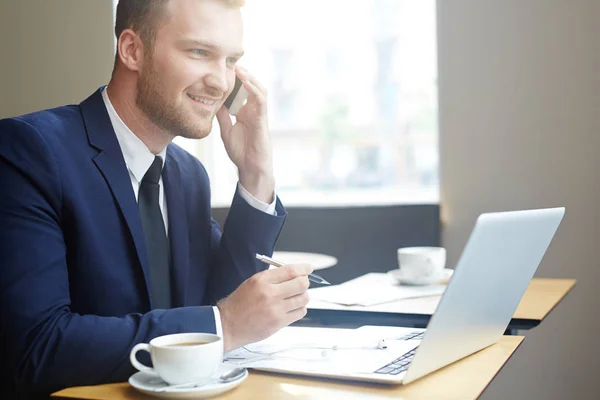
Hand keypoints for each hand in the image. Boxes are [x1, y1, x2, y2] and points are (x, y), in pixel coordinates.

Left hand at [216, 66, 273, 202]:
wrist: (250, 168)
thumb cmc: (241, 152)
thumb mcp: (226, 131)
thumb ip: (222, 116)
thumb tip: (212, 102)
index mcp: (245, 112)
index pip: (240, 92)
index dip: (233, 80)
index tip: (222, 69)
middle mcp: (253, 110)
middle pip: (250, 87)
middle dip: (243, 74)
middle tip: (230, 63)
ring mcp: (259, 114)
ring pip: (258, 89)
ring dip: (249, 78)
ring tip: (239, 68)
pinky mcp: (262, 119)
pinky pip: (261, 100)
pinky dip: (254, 89)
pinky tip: (245, 81)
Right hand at [217, 263, 313, 351]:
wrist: (228, 325)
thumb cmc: (239, 304)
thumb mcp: (252, 282)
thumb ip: (273, 277)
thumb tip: (294, 273)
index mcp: (262, 280)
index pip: (290, 270)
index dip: (303, 268)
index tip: (309, 268)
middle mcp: (270, 294)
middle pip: (301, 284)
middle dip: (304, 282)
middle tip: (301, 283)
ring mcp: (276, 309)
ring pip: (303, 298)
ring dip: (302, 296)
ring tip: (294, 297)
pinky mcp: (279, 323)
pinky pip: (300, 312)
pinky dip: (299, 308)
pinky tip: (292, 308)